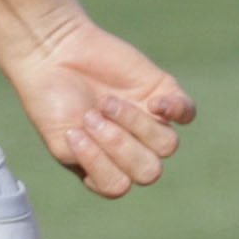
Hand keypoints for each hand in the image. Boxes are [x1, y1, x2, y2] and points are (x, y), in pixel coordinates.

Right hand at [0, 9, 193, 199]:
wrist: (53, 54)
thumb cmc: (51, 102)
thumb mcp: (64, 143)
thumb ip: (96, 165)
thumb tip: (131, 173)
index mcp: (105, 168)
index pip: (118, 185)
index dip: (98, 163)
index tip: (73, 133)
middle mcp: (131, 150)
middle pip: (148, 171)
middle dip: (119, 146)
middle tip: (92, 116)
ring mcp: (149, 123)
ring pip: (167, 146)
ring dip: (136, 125)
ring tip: (108, 102)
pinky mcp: (162, 92)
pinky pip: (186, 113)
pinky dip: (175, 111)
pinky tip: (155, 103)